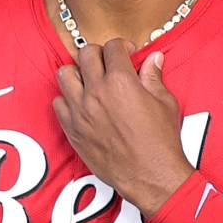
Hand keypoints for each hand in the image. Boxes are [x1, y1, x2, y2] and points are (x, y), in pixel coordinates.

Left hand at [52, 43, 196, 216]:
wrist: (148, 175)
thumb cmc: (160, 141)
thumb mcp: (165, 103)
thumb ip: (153, 77)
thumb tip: (153, 58)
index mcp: (121, 81)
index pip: (112, 46)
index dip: (122, 47)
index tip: (127, 55)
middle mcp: (96, 92)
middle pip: (85, 54)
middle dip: (99, 54)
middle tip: (108, 65)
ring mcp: (80, 111)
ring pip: (65, 74)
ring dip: (78, 72)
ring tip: (90, 81)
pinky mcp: (71, 129)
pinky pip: (57, 103)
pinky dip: (67, 99)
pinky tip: (81, 104)